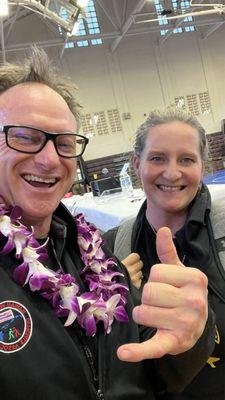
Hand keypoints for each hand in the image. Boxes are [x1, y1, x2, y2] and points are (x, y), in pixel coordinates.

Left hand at [117, 227, 207, 361]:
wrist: (199, 324)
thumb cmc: (184, 293)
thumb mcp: (179, 272)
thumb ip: (168, 252)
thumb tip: (162, 229)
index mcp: (194, 278)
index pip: (156, 272)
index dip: (155, 278)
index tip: (167, 285)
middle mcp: (194, 301)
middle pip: (148, 292)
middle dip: (148, 297)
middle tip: (161, 302)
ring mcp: (185, 323)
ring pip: (142, 312)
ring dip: (144, 313)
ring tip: (159, 315)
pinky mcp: (174, 343)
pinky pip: (152, 346)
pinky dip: (137, 351)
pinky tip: (124, 353)